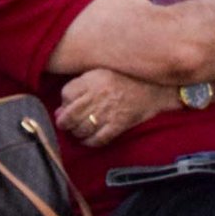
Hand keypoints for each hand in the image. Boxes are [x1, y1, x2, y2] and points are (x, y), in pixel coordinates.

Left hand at [55, 68, 176, 146]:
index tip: (66, 106)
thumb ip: (80, 86)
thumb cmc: (126, 79)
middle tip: (65, 124)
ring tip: (77, 131)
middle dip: (64, 122)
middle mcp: (99, 95)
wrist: (155, 88)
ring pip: (82, 128)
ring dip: (76, 132)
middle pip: (70, 114)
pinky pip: (98, 139)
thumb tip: (60, 108)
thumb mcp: (101, 73)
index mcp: (93, 79)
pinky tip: (87, 140)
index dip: (64, 102)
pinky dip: (89, 142)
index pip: (67, 93)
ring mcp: (109, 111)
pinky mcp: (119, 125)